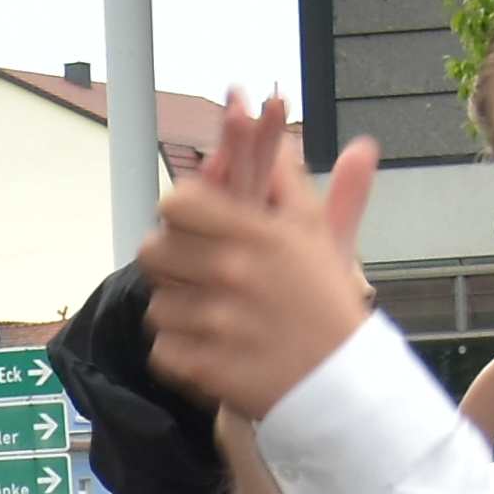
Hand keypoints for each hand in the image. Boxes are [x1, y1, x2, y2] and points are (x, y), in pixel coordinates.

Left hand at [145, 93, 385, 418]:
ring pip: (156, 303)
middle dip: (172, 263)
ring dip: (178, 311)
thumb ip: (284, 176)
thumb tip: (271, 106)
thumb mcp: (313, 233)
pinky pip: (161, 349)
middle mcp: (232, 273)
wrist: (340, 387)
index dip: (180, 216)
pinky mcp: (203, 367)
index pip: (177, 203)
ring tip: (215, 318)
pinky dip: (181, 353)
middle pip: (153, 251)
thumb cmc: (326, 305)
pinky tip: (213, 350)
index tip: (195, 231)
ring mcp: (215, 322)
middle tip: (198, 276)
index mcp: (257, 234)